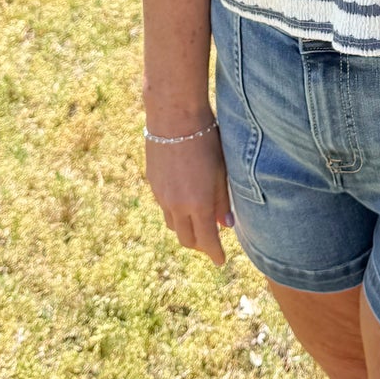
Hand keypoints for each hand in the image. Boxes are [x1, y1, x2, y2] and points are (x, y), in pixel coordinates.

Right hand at [144, 131, 234, 266]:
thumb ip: (223, 201)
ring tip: (198, 223)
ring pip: (172, 225)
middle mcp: (176, 205)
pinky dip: (176, 212)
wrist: (174, 116)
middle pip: (186, 239)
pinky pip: (164, 207)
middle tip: (210, 244)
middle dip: (199, 245)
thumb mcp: (221, 171)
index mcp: (197, 204)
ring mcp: (161, 195)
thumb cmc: (206, 140)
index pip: (206, 241)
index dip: (214, 254)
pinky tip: (184, 202)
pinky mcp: (153, 184)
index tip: (220, 261)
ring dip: (186, 229)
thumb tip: (226, 225)